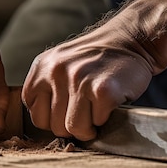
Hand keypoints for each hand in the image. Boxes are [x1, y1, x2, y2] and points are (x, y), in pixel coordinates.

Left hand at [22, 19, 157, 140]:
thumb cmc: (96, 59)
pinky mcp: (102, 90)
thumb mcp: (61, 64)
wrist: (131, 39)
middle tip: (86, 112)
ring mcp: (79, 80)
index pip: (35, 114)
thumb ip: (48, 89)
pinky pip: (97, 122)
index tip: (67, 113)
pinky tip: (109, 102)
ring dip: (88, 127)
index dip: (53, 120)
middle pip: (54, 126)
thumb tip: (46, 125)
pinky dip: (105, 117)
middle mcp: (57, 72)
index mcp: (42, 67)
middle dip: (72, 126)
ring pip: (74, 128)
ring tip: (96, 111)